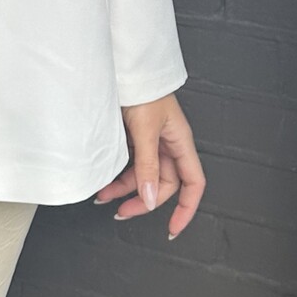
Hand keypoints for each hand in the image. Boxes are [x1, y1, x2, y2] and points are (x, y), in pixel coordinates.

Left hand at [93, 93, 204, 237]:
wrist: (126, 67)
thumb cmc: (143, 89)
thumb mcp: (146, 130)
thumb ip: (148, 165)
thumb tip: (149, 197)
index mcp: (180, 143)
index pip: (192, 184)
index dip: (186, 209)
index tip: (172, 229)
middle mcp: (168, 144)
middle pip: (162, 184)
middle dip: (143, 200)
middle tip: (121, 211)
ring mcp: (151, 141)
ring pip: (142, 176)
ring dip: (125, 189)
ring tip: (103, 196)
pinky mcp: (134, 137)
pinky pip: (130, 164)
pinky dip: (118, 175)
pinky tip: (104, 180)